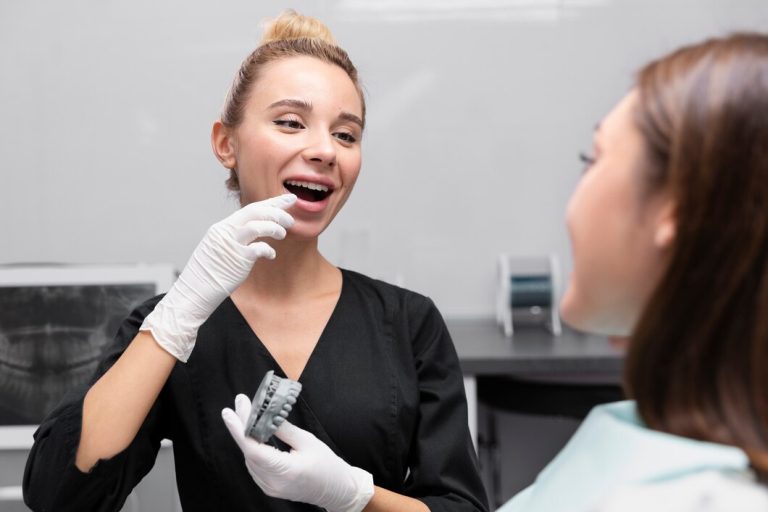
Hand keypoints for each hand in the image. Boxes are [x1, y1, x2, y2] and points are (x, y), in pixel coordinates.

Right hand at [140, 194, 295, 360]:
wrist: (195, 291)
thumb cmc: (210, 272)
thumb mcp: (219, 247)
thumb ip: (235, 237)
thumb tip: (255, 231)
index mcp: (223, 227)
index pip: (251, 208)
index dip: (272, 202)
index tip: (289, 199)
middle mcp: (226, 231)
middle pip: (255, 212)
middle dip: (277, 211)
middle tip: (291, 219)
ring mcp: (231, 244)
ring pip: (257, 225)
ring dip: (274, 228)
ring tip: (282, 234)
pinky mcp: (237, 259)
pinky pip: (258, 248)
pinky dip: (268, 250)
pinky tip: (271, 255)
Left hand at [222, 394, 373, 511]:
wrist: (336, 490)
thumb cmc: (327, 465)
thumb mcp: (307, 441)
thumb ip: (283, 429)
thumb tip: (264, 414)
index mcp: (285, 471)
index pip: (254, 449)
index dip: (239, 429)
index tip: (232, 411)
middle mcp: (273, 482)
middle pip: (248, 452)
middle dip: (241, 426)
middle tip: (239, 403)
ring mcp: (270, 487)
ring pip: (249, 458)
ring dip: (246, 436)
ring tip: (246, 414)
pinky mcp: (269, 487)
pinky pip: (254, 465)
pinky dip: (252, 448)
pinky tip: (253, 433)